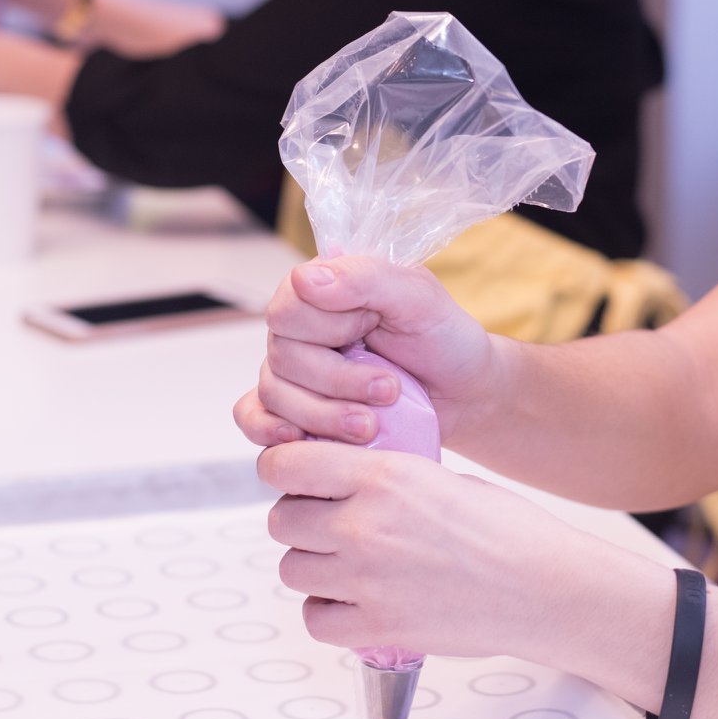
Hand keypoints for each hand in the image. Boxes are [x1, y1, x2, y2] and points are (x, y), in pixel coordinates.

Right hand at [234, 255, 499, 446]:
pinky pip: (254, 417)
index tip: (373, 332)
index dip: (328, 329)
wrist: (463, 393)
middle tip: (388, 390)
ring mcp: (293, 370)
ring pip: (274, 394)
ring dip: (322, 415)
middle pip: (280, 357)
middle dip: (336, 381)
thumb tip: (304, 279)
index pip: (288, 308)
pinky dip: (268, 430)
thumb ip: (366, 279)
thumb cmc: (443, 339)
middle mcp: (299, 327)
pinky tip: (298, 439)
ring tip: (370, 425)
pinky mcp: (296, 409)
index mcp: (322, 288)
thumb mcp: (418, 299)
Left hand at [257, 439, 658, 662]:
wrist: (546, 590)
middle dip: (302, 522)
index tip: (295, 479)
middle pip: (282, 522)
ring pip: (293, 570)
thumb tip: (337, 481)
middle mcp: (364, 525)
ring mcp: (366, 581)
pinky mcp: (376, 629)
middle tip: (333, 527)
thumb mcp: (440, 478)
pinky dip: (330, 612)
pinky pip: (316, 619)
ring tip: (352, 567)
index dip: (284, 470)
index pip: (285, 464)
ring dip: (314, 567)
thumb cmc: (507, 530)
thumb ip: (383, 479)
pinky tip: (360, 602)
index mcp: (383, 476)